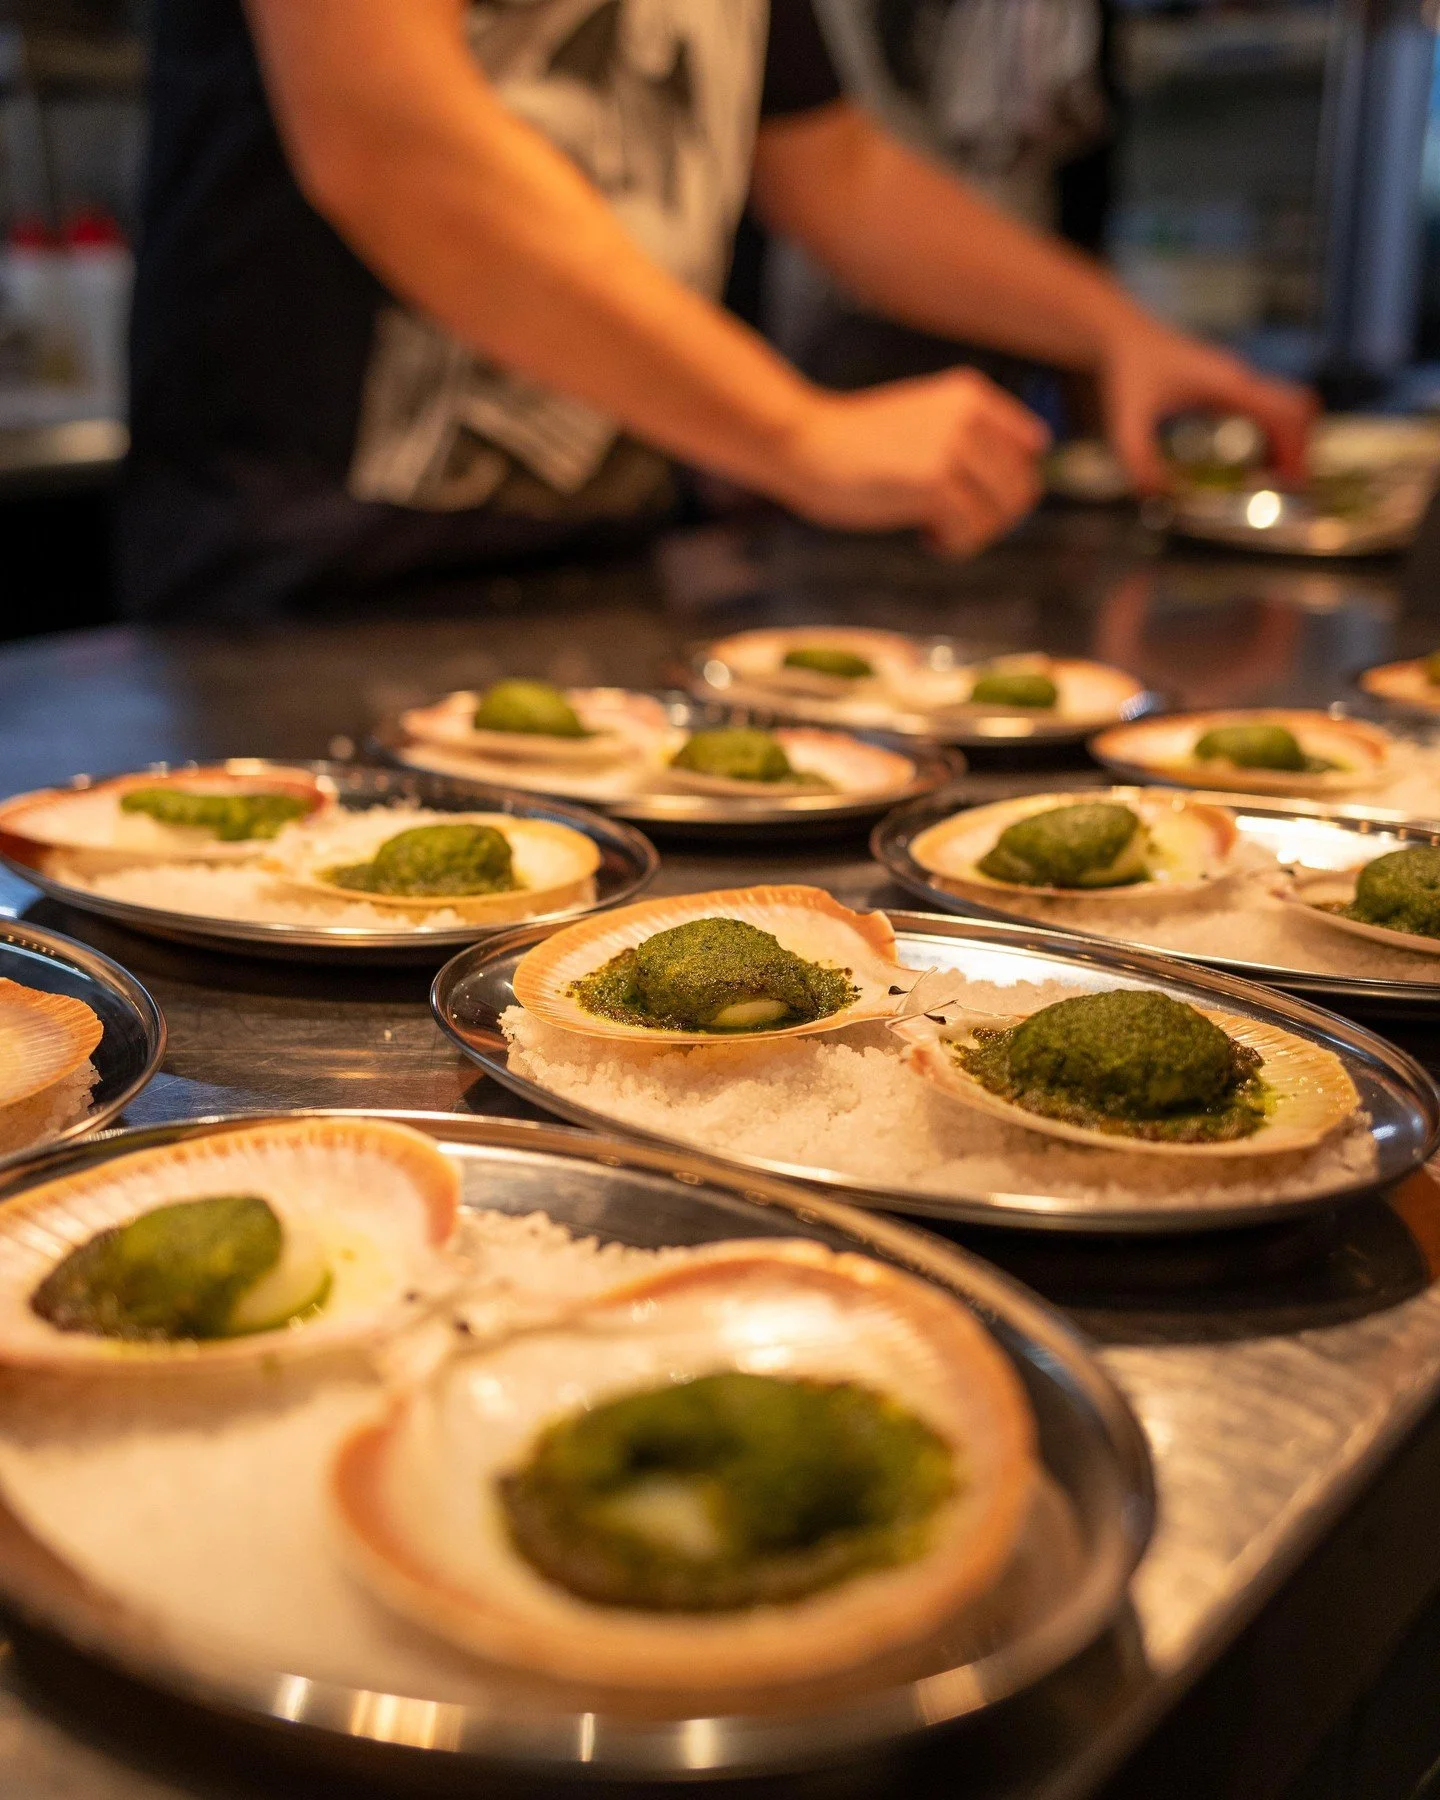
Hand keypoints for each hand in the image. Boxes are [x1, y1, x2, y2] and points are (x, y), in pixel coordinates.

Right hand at [779, 368, 1050, 555]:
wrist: (805, 443)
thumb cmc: (859, 445)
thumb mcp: (925, 422)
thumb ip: (971, 442)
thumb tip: (1020, 494)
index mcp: (971, 394)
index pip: (1032, 448)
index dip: (1008, 485)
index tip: (974, 498)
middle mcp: (969, 415)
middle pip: (1023, 486)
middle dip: (993, 517)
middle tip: (954, 524)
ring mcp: (952, 447)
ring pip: (1001, 513)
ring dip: (972, 534)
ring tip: (934, 530)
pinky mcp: (933, 482)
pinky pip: (970, 530)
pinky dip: (952, 545)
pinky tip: (923, 537)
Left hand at [1101, 313, 1317, 493]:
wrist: (1124, 338)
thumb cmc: (1126, 372)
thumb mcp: (1125, 421)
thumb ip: (1138, 459)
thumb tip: (1156, 494)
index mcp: (1226, 383)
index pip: (1282, 412)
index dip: (1294, 447)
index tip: (1291, 482)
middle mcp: (1240, 378)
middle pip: (1298, 408)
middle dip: (1300, 446)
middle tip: (1286, 487)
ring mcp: (1238, 380)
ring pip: (1287, 407)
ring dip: (1289, 441)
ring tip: (1271, 481)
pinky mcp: (1230, 385)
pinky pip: (1268, 409)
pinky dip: (1274, 435)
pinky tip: (1255, 463)